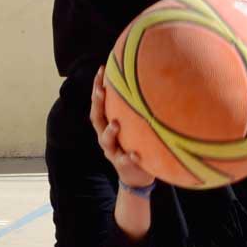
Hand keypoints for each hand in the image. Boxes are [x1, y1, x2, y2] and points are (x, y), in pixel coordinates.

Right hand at [89, 68, 155, 190]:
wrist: (136, 176)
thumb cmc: (136, 144)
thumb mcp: (133, 126)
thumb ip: (135, 109)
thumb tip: (150, 79)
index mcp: (107, 125)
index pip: (98, 104)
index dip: (97, 88)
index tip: (101, 70)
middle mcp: (105, 138)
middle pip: (96, 119)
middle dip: (97, 104)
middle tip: (101, 90)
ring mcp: (113, 152)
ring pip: (105, 141)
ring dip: (110, 131)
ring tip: (116, 124)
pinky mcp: (123, 166)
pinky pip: (125, 161)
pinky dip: (129, 157)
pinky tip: (135, 154)